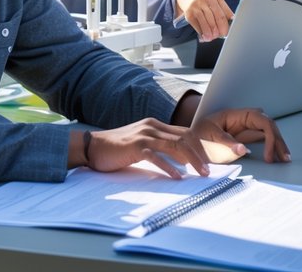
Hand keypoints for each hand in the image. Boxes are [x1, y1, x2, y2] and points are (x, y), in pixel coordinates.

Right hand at [80, 119, 211, 177]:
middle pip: (184, 137)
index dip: (199, 146)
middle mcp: (152, 127)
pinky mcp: (134, 147)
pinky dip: (169, 167)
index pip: (184, 132)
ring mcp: (143, 135)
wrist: (93, 146)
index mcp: (155, 125)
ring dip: (191, 160)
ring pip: (175, 145)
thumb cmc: (117, 148)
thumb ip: (159, 146)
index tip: (207, 161)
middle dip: (199, 153)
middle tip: (207, 170)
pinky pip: (156, 156)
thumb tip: (180, 159)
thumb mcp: (142, 143)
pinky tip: (177, 176)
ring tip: (200, 173)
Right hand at [176, 0, 233, 42]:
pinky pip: (197, 26)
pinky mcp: (189, 13)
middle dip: (221, 30)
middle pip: (218, 17)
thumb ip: (222, 9)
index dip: (228, 24)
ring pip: (207, 23)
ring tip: (212, 38)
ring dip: (211, 33)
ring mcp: (196, 6)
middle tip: (221, 35)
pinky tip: (204, 36)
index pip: (225, 12)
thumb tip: (231, 22)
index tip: (228, 32)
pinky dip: (202, 33)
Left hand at [192, 108, 289, 163]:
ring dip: (277, 143)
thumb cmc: (197, 135)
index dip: (269, 136)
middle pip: (268, 125)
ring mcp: (244, 127)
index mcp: (236, 114)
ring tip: (284, 158)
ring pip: (267, 131)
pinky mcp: (243, 136)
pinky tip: (274, 156)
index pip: (261, 119)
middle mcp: (243, 118)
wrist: (187, 141)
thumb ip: (226, 142)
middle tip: (284, 158)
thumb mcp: (209, 137)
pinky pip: (261, 138)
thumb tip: (244, 150)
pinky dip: (269, 146)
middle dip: (278, 140)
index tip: (268, 155)